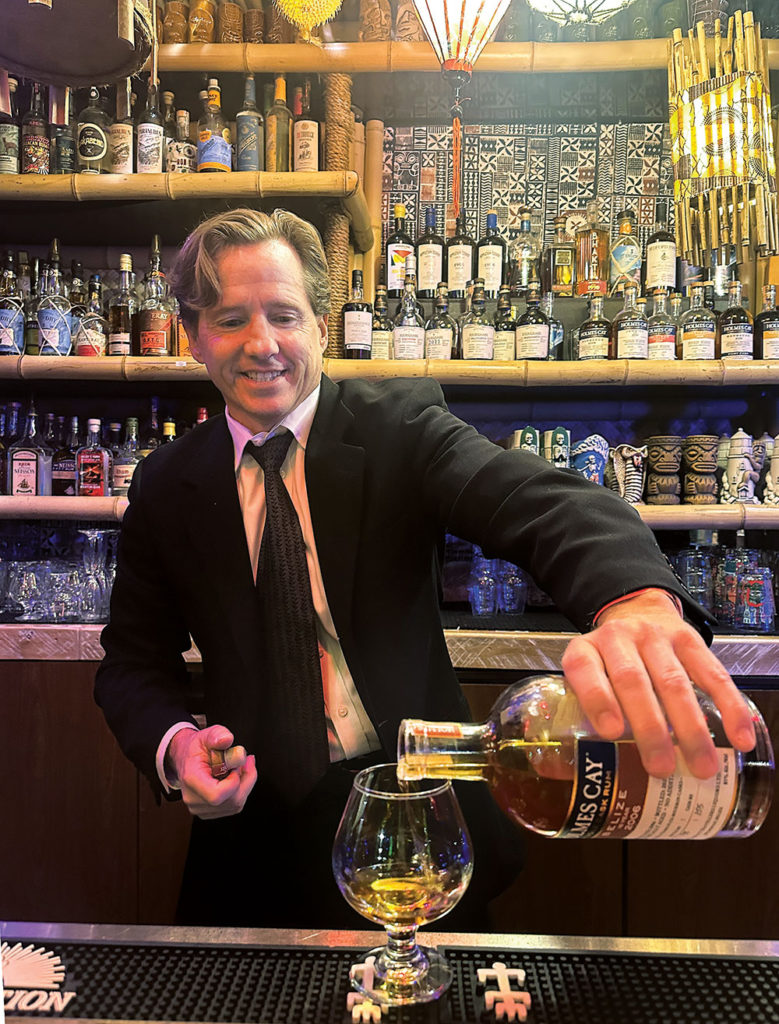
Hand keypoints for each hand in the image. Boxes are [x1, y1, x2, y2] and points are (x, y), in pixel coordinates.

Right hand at [166, 725, 256, 818]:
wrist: (186, 759)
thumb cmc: (197, 748)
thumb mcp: (206, 735)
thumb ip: (217, 734)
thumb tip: (227, 739)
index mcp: (191, 779)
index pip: (217, 795)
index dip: (234, 781)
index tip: (235, 765)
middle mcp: (193, 798)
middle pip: (232, 801)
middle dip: (246, 780)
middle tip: (246, 761)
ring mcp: (200, 808)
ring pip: (235, 805)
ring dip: (244, 784)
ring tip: (237, 767)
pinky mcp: (208, 812)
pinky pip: (233, 806)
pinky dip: (240, 791)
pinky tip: (234, 778)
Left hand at [560, 590, 756, 778]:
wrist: (636, 613)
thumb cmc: (608, 661)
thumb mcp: (586, 679)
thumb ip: (586, 714)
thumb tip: (597, 773)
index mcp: (585, 651)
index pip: (586, 670)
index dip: (598, 700)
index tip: (611, 733)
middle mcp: (619, 638)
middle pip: (633, 681)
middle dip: (650, 728)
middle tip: (662, 767)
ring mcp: (656, 637)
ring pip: (673, 682)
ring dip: (690, 728)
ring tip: (701, 765)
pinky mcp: (689, 640)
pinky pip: (712, 674)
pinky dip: (729, 708)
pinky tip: (738, 736)